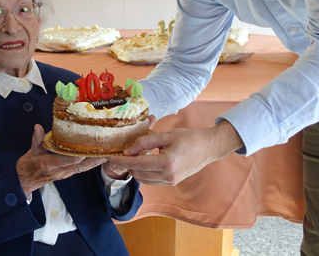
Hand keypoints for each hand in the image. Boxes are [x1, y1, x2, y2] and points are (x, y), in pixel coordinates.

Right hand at [16, 124, 105, 196]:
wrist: (24, 181)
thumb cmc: (27, 167)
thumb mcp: (30, 152)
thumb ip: (37, 139)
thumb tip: (38, 127)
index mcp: (48, 164)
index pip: (64, 161)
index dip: (76, 157)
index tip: (86, 151)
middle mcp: (59, 171)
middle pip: (79, 165)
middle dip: (93, 158)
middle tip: (105, 150)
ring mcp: (64, 173)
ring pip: (83, 168)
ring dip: (95, 161)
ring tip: (108, 153)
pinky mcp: (67, 174)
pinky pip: (81, 169)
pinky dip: (91, 164)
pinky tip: (100, 158)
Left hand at [107, 120, 243, 185]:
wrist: (208, 148)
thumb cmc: (189, 138)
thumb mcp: (165, 135)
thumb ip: (145, 142)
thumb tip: (128, 150)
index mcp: (166, 163)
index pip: (136, 164)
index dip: (121, 161)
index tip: (110, 157)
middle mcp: (167, 176)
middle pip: (137, 174)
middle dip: (127, 165)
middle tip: (121, 153)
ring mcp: (170, 181)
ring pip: (143, 180)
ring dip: (135, 169)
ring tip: (132, 156)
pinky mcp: (172, 182)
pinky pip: (151, 181)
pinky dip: (144, 173)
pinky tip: (144, 162)